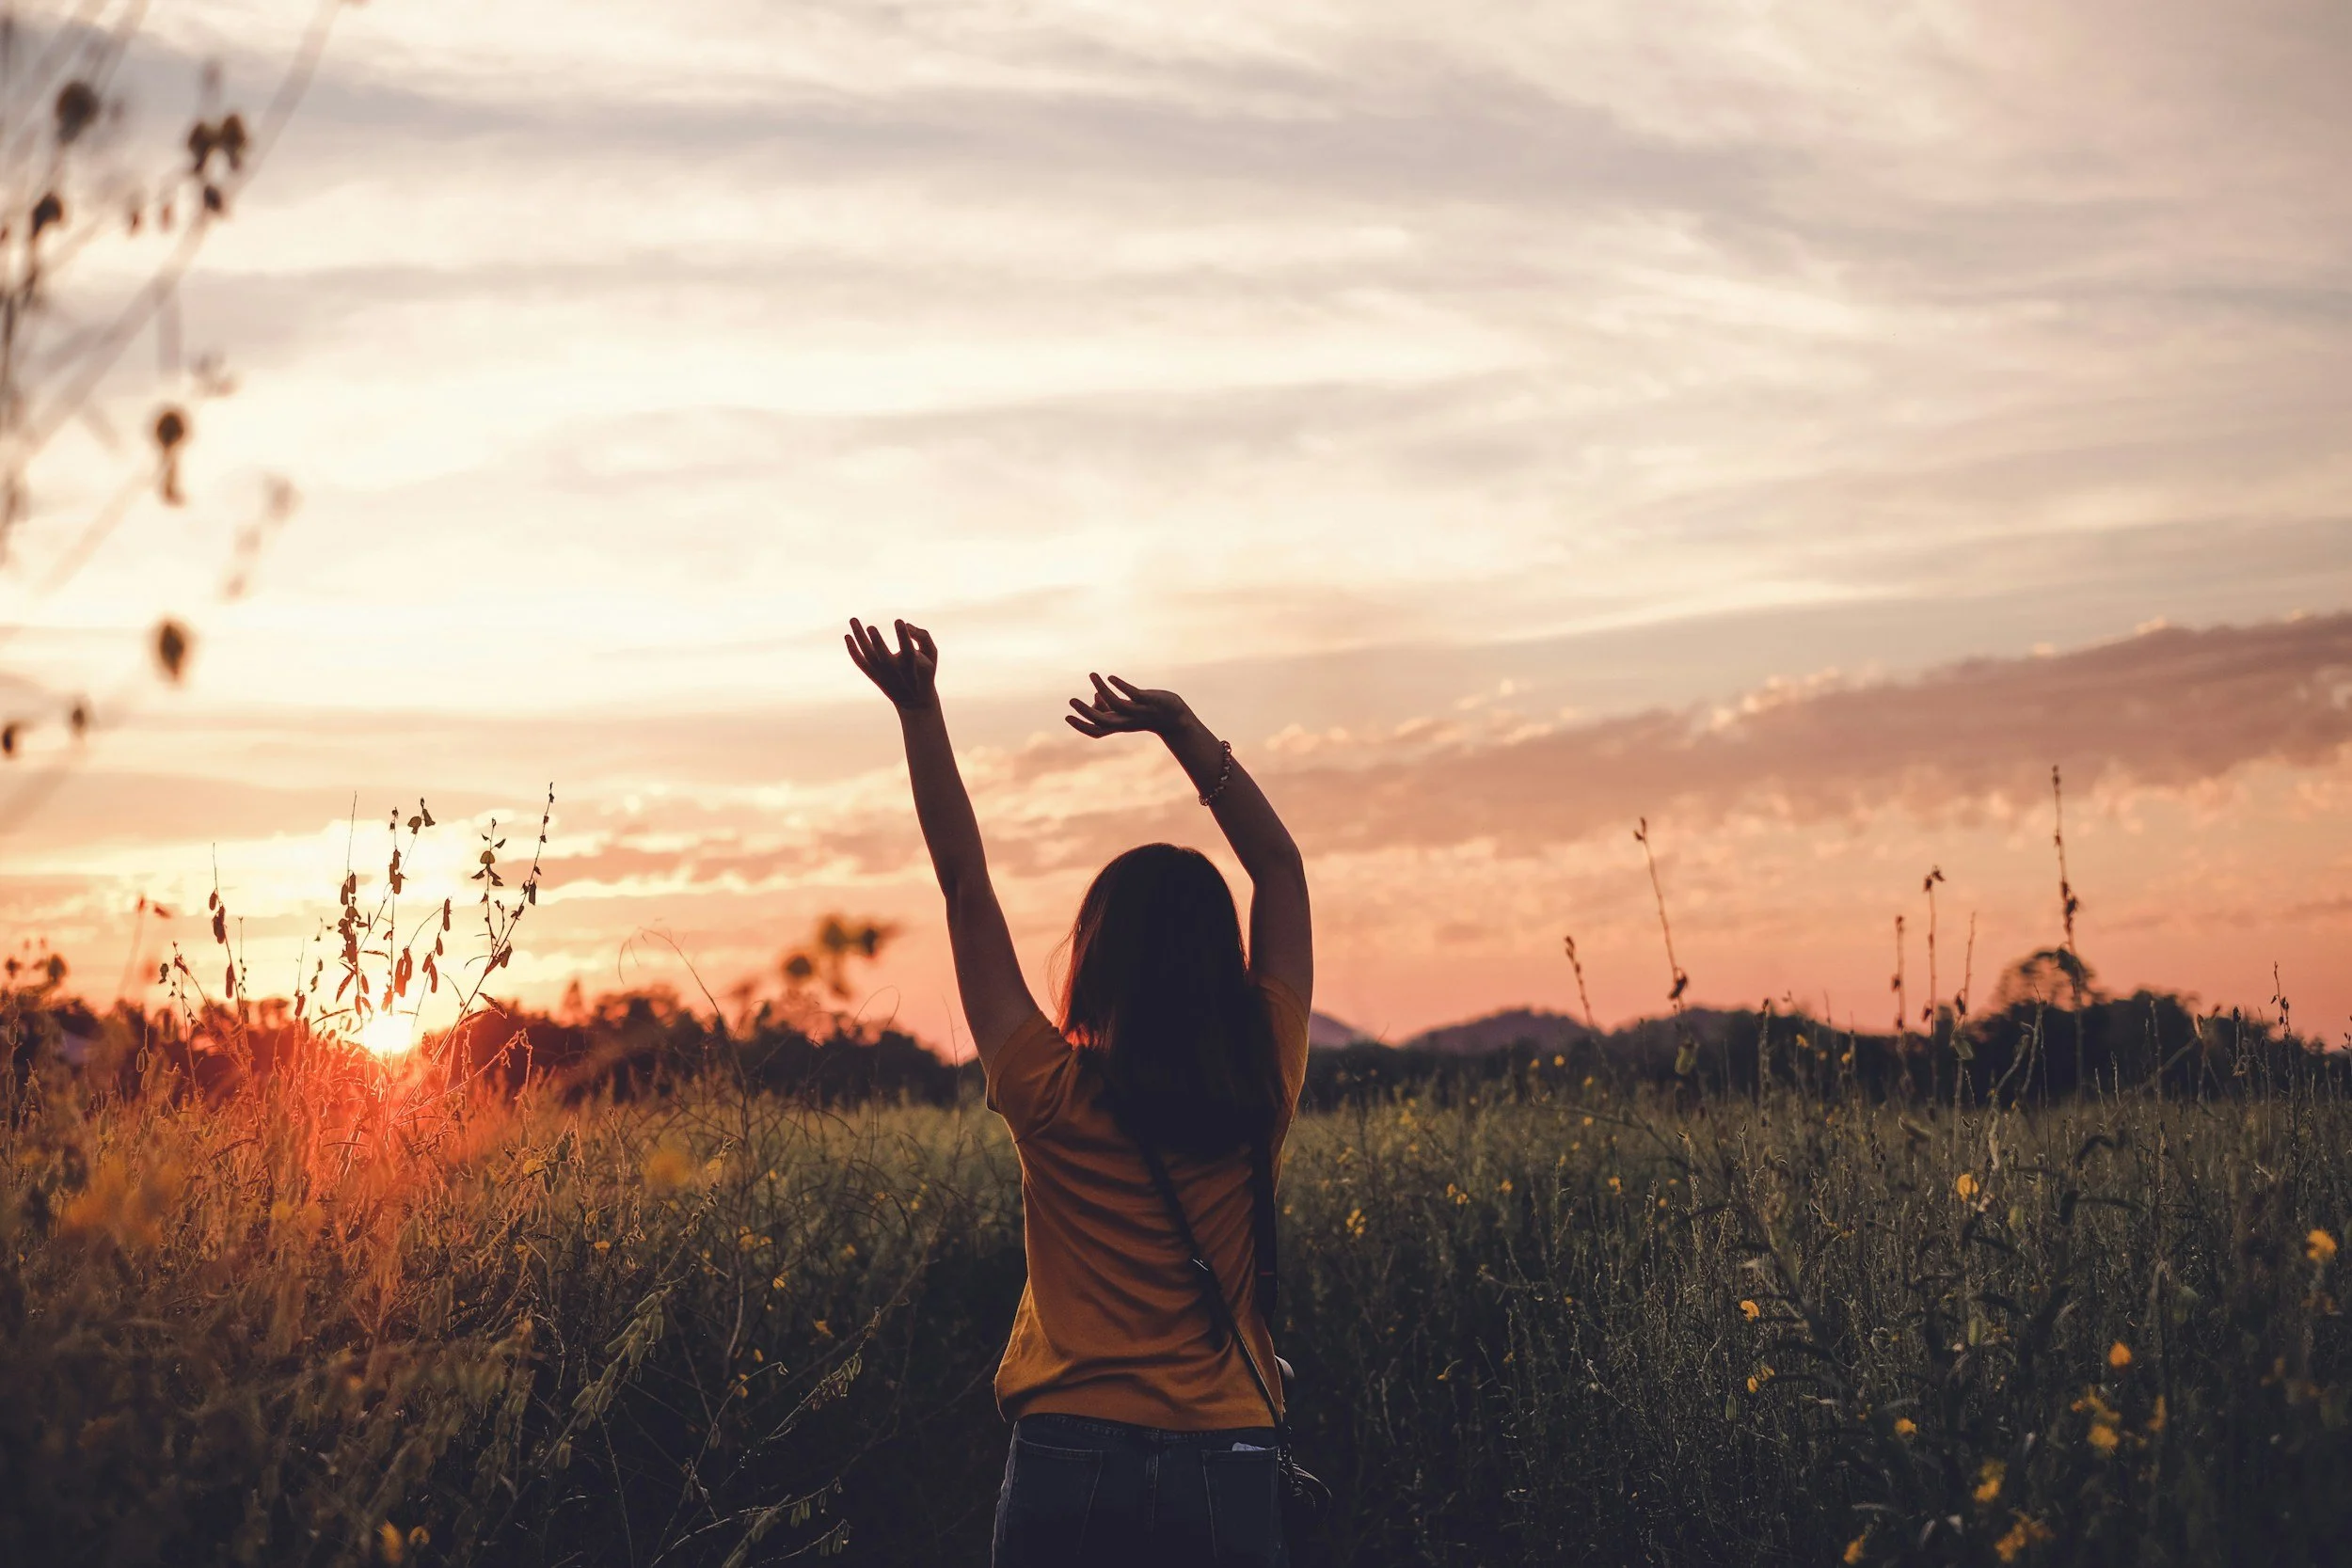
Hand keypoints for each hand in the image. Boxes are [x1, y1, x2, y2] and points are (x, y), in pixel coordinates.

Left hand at [845, 617, 938, 710]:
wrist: (914, 700)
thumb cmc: (923, 671)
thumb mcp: (931, 654)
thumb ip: (924, 636)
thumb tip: (907, 625)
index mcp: (911, 663)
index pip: (907, 648)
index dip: (903, 635)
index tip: (899, 621)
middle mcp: (894, 669)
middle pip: (882, 655)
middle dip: (876, 641)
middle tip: (870, 627)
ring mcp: (882, 673)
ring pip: (867, 655)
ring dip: (859, 638)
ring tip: (853, 619)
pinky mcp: (873, 676)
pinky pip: (860, 662)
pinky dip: (852, 650)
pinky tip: (847, 636)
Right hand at [1065, 673, 1192, 738]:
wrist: (1175, 719)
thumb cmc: (1147, 713)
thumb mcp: (1127, 711)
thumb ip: (1110, 705)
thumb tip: (1097, 696)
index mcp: (1119, 725)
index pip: (1096, 731)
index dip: (1081, 726)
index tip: (1067, 716)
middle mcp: (1126, 721)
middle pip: (1101, 721)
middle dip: (1085, 712)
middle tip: (1071, 700)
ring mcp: (1138, 712)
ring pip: (1115, 704)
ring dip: (1101, 689)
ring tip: (1092, 674)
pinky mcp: (1149, 701)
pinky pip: (1133, 694)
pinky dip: (1120, 686)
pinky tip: (1111, 677)